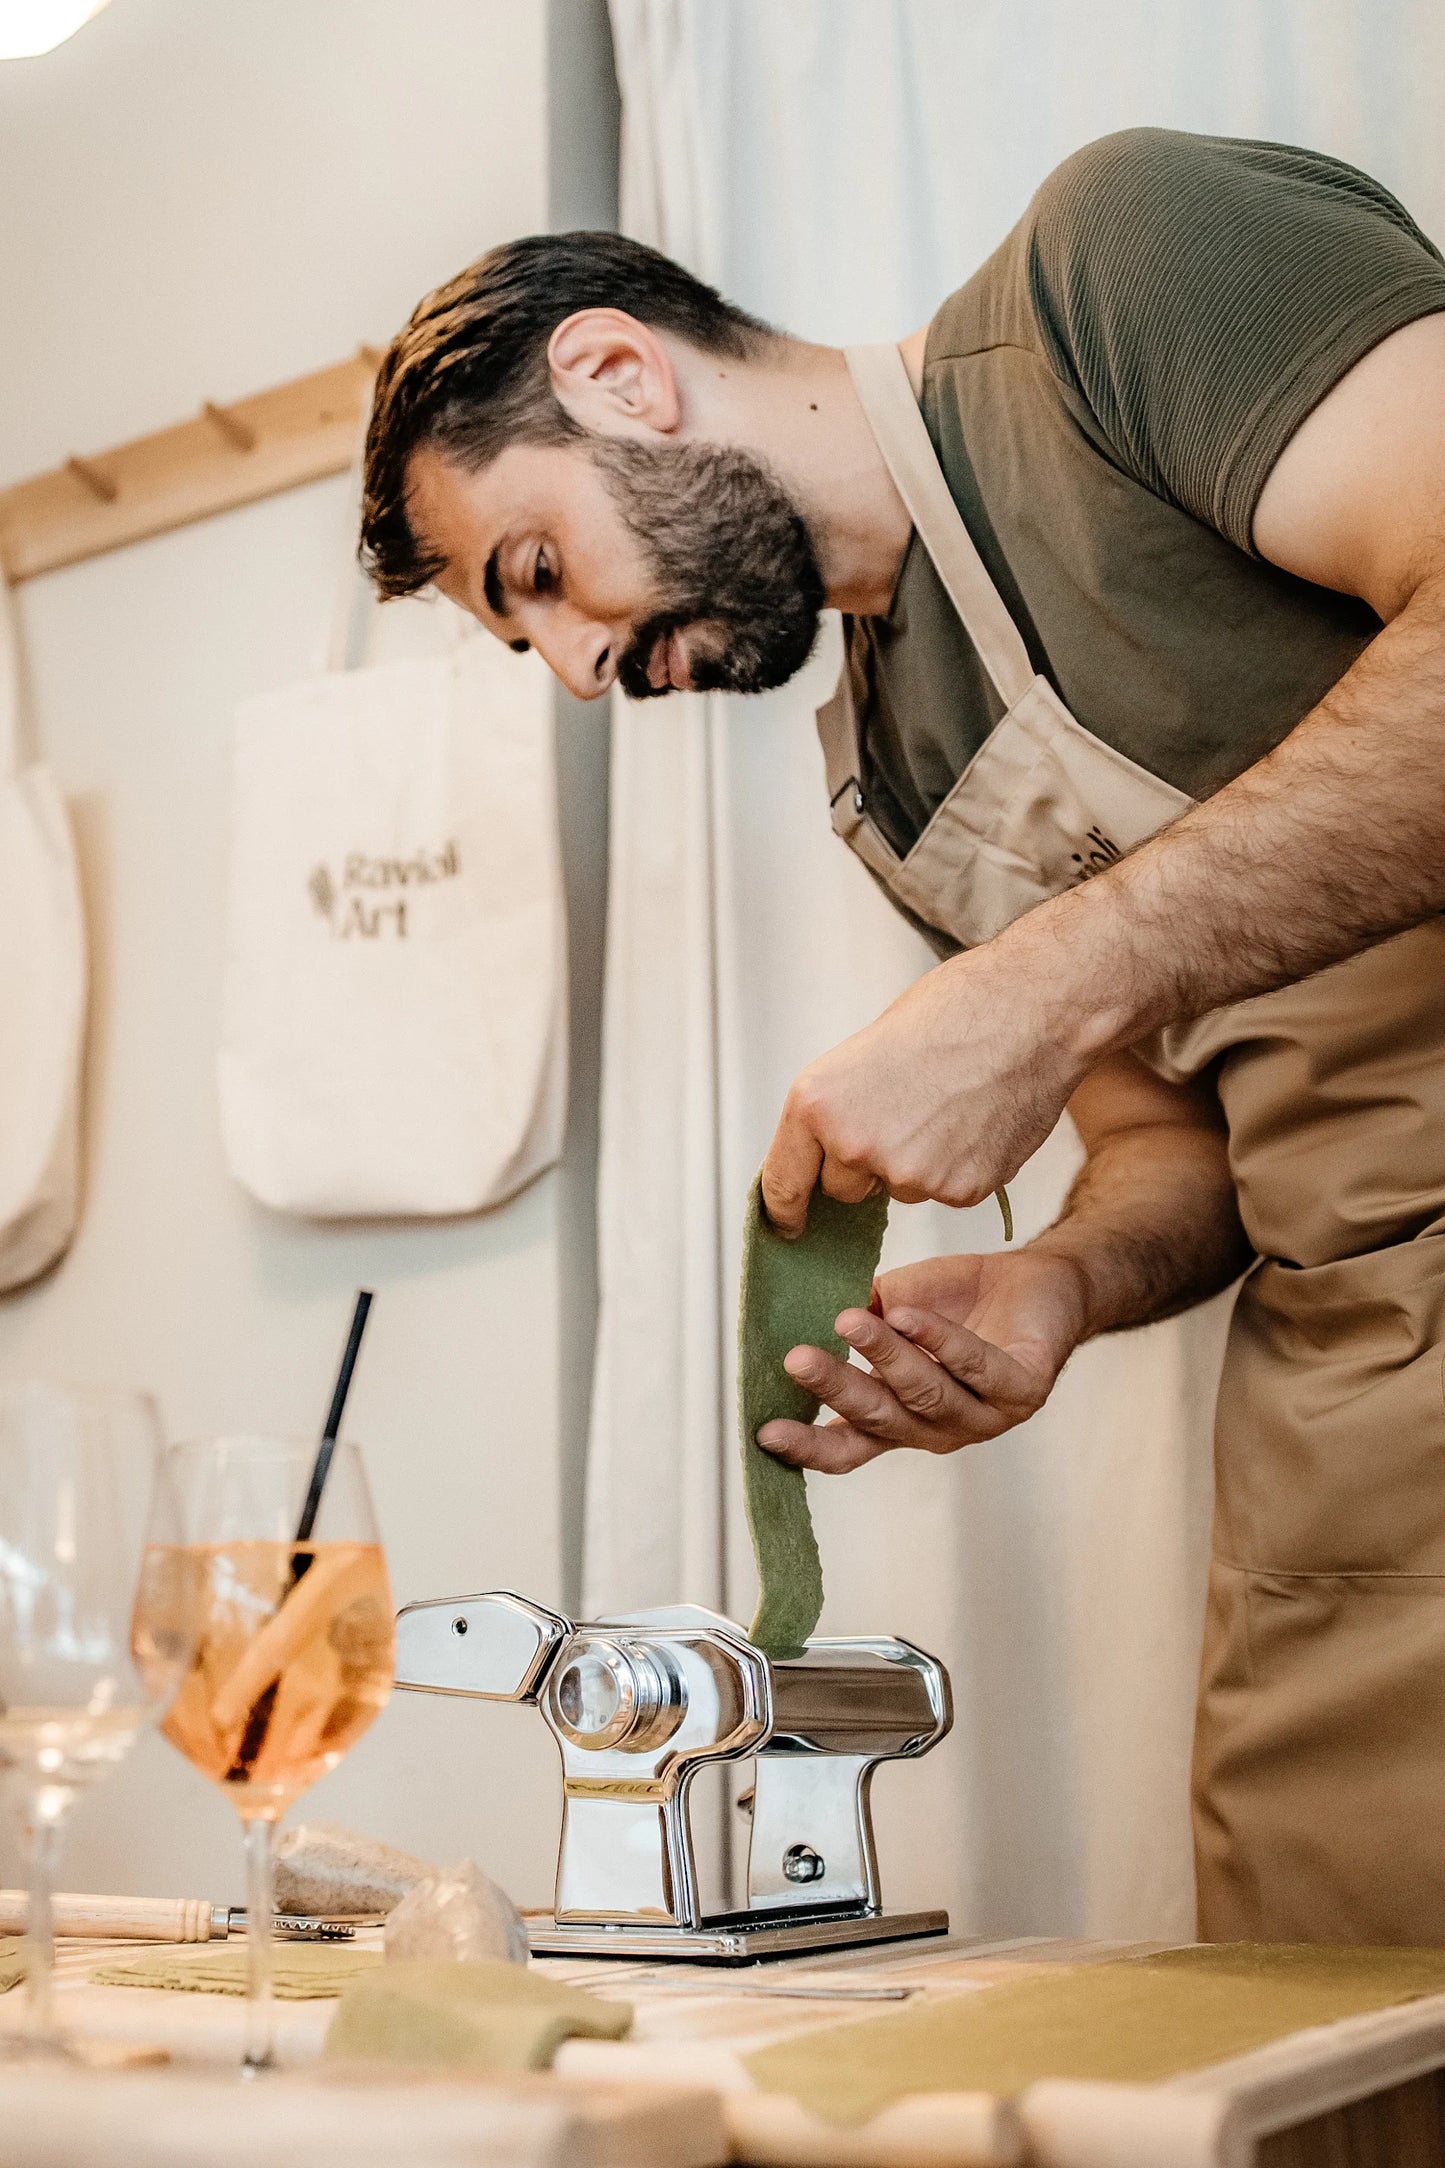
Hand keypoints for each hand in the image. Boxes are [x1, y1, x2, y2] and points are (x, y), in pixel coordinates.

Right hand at [756, 1247, 1088, 1473]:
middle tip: (798, 1359)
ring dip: (885, 1356)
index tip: (766, 1432)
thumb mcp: (896, 1305)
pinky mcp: (1025, 1391)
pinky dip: (941, 1342)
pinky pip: (978, 1368)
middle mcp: (939, 1428)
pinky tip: (911, 1317)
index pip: (850, 1444)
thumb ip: (862, 1319)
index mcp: (902, 1417)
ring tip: (849, 1323)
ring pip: (925, 1393)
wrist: (1040, 1282)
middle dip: (837, 1389)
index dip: (809, 1444)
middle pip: (881, 1418)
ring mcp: (985, 1415)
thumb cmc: (962, 1302)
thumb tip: (813, 1316)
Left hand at [760, 938, 1097, 1235]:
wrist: (1028, 1013)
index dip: (786, 1210)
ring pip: (899, 1189)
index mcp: (816, 1104)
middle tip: (905, 1114)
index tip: (790, 1225)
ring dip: (916, 1162)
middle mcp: (854, 1145)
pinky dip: (958, 1167)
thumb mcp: (864, 1052)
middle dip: (865, 1167)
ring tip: (949, 1105)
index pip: (783, 1184)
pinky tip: (976, 1121)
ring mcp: (908, 1174)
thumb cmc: (953, 1014)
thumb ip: (839, 1110)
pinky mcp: (958, 1190)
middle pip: (843, 1191)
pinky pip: (945, 1192)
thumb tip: (829, 1156)